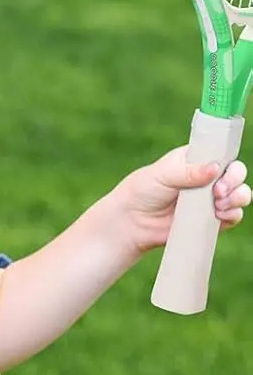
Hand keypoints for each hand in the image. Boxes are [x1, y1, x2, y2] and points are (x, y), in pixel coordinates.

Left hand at [114, 147, 249, 254]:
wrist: (133, 221)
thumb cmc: (142, 190)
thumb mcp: (162, 175)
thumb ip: (188, 172)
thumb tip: (215, 168)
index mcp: (194, 159)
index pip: (222, 153)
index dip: (229, 160)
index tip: (222, 170)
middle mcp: (206, 177)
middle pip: (236, 173)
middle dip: (234, 182)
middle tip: (218, 191)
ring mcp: (210, 198)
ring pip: (240, 194)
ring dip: (237, 198)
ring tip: (218, 204)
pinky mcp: (212, 218)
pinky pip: (234, 215)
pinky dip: (233, 214)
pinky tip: (219, 215)